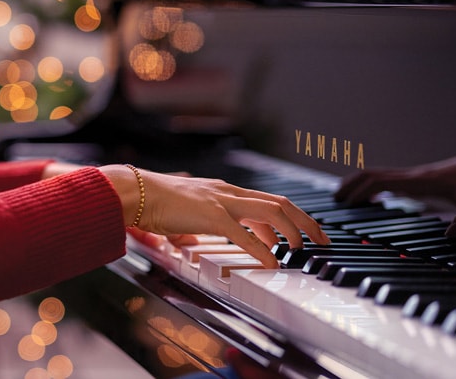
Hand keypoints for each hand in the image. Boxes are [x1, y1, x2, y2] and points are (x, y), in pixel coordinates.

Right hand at [100, 165, 329, 267]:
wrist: (134, 192)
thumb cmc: (152, 202)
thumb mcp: (183, 213)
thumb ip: (193, 223)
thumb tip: (193, 237)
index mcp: (222, 191)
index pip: (267, 200)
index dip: (291, 216)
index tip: (304, 232)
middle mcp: (227, 192)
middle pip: (279, 203)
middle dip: (305, 222)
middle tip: (321, 240)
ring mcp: (220, 202)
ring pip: (270, 212)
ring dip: (290, 231)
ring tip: (299, 250)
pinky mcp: (210, 216)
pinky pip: (243, 234)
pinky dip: (261, 249)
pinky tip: (271, 262)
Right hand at [334, 150, 455, 206]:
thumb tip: (455, 238)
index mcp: (420, 180)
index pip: (381, 180)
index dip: (361, 190)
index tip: (346, 203)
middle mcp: (412, 176)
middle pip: (371, 174)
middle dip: (350, 186)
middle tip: (334, 202)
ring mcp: (413, 176)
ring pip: (375, 174)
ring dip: (356, 184)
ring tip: (341, 199)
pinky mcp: (416, 180)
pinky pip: (386, 179)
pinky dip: (370, 186)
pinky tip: (366, 198)